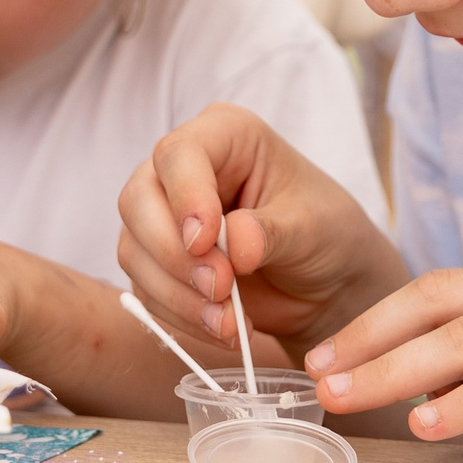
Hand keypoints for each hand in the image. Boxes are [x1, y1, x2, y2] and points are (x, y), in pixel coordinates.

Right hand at [117, 103, 408, 357]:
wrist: (328, 283)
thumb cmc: (326, 233)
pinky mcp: (158, 262)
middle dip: (175, 254)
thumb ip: (270, 232)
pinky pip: (144, 290)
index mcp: (225, 135)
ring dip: (177, 294)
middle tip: (221, 289)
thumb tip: (233, 244)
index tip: (207, 242)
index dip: (185, 197)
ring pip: (134, 250)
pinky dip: (179, 316)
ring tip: (229, 322)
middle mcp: (184, 169)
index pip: (179, 153)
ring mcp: (164, 216)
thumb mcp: (311, 227)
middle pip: (138, 199)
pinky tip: (221, 328)